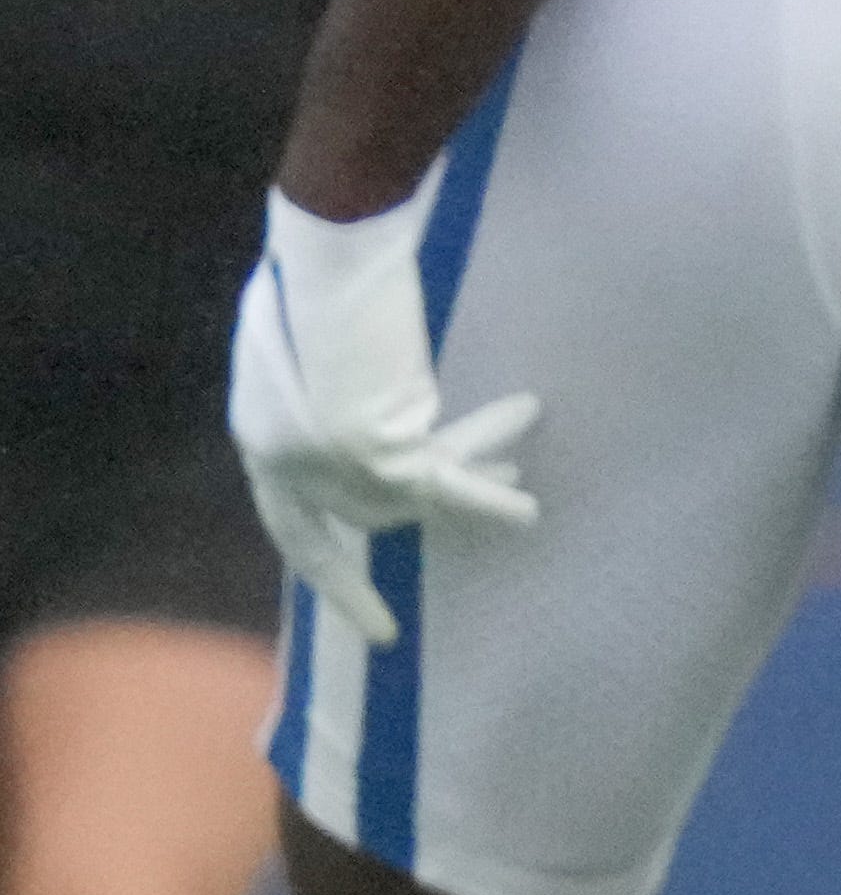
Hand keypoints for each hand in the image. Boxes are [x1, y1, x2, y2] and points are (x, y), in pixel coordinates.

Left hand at [227, 189, 543, 589]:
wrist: (326, 263)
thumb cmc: (310, 278)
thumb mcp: (306, 347)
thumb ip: (325, 389)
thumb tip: (366, 410)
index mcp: (261, 437)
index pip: (297, 532)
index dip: (339, 582)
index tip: (380, 631)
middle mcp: (287, 465)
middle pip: (373, 512)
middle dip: (439, 497)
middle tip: (503, 480)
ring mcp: (331, 466)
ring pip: (417, 496)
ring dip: (474, 468)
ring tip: (521, 463)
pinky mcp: (380, 456)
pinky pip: (448, 485)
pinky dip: (487, 500)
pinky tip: (524, 510)